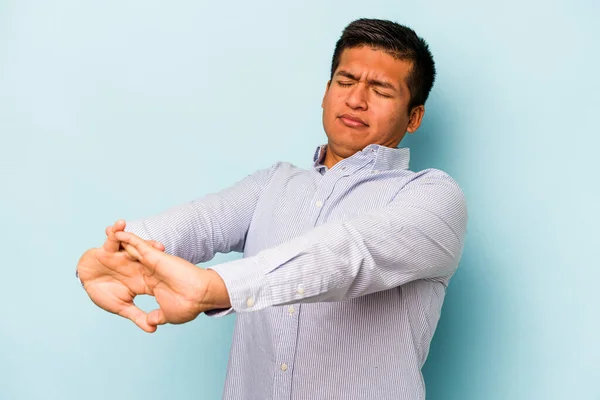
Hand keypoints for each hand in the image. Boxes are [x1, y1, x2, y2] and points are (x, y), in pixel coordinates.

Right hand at [76, 220, 166, 331]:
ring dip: (142, 242)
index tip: (180, 278)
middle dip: (157, 255)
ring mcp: (123, 257)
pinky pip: (114, 238)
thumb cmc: (105, 294)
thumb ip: (138, 316)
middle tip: (165, 252)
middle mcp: (134, 265)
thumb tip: (153, 329)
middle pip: (149, 259)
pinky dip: (116, 230)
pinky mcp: (108, 250)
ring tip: (150, 243)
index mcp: (140, 278)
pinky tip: (120, 224)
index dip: (166, 277)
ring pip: (135, 247)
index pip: (156, 276)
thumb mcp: (122, 306)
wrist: (87, 284)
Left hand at [115, 230, 230, 326]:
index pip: (134, 279)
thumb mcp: (167, 314)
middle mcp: (151, 272)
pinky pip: (137, 244)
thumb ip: (156, 316)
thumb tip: (149, 324)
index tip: (111, 278)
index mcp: (153, 285)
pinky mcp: (155, 256)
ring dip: (119, 242)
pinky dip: (127, 238)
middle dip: (117, 256)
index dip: (122, 277)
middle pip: (130, 262)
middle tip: (102, 251)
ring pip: (132, 249)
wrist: (200, 297)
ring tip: (106, 232)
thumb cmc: (188, 306)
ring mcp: (153, 263)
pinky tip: (115, 232)